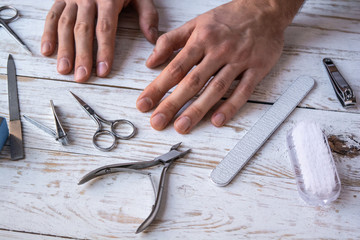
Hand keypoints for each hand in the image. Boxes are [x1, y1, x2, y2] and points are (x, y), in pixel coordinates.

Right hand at [41, 0, 158, 81]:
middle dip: (82, 55)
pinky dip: (48, 32)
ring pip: (66, 25)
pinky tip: (47, 51)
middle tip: (81, 76)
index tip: (103, 70)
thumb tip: (151, 38)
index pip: (105, 28)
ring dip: (64, 48)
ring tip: (64, 70)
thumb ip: (147, 15)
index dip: (104, 51)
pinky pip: (52, 15)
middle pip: (83, 30)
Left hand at [136, 0, 303, 133]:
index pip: (175, 67)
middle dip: (173, 103)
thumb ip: (171, 41)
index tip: (144, 103)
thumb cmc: (229, 17)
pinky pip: (243, 90)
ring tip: (182, 126)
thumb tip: (151, 61)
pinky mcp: (257, 68)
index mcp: (201, 39)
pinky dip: (231, 106)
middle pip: (192, 81)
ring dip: (198, 109)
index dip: (158, 87)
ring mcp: (239, 60)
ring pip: (216, 88)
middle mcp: (218, 51)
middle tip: (158, 121)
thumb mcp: (196, 23)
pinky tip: (218, 120)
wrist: (265, 8)